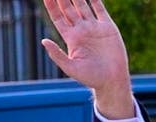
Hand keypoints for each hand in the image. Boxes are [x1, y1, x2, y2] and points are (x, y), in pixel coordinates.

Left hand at [41, 0, 134, 118]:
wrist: (112, 80)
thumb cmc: (90, 77)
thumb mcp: (70, 68)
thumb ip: (57, 54)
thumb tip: (43, 40)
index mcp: (71, 39)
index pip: (58, 18)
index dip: (52, 6)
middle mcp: (81, 30)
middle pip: (68, 9)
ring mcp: (94, 27)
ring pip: (83, 5)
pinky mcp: (108, 27)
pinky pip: (100, 9)